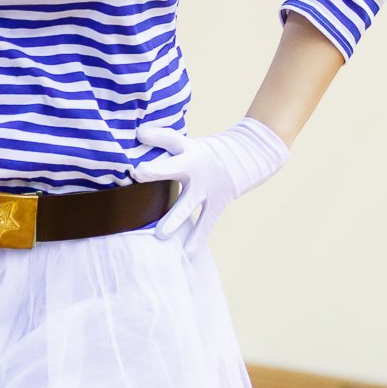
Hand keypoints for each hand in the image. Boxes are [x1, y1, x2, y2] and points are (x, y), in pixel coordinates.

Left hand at [131, 116, 288, 257]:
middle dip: (157, 170)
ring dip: (175, 218)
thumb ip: (162, 141)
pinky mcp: (217, 203)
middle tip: (139, 173)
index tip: (140, 135)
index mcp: (187, 148)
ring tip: (160, 235)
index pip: (170, 138)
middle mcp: (195, 166)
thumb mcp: (188, 142)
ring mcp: (207, 187)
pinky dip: (198, 238)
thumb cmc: (208, 151)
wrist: (251, 153)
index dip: (155, 136)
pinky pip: (205, 223)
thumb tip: (136, 133)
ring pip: (188, 203)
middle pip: (174, 167)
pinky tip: (188, 254)